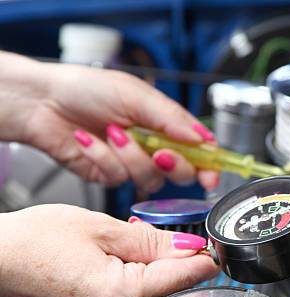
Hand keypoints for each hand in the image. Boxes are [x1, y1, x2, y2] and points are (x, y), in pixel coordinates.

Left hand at [0, 52, 218, 191]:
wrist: (42, 102)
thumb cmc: (88, 89)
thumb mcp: (136, 95)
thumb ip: (171, 119)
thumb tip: (201, 138)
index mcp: (166, 124)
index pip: (198, 150)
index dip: (209, 165)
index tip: (211, 174)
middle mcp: (153, 146)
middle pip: (182, 172)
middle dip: (174, 166)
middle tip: (160, 153)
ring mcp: (131, 163)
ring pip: (149, 179)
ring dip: (130, 156)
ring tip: (111, 133)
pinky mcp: (109, 175)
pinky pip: (118, 179)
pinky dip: (103, 158)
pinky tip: (89, 141)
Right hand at [0, 204, 218, 296]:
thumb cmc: (34, 240)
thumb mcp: (102, 228)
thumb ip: (152, 240)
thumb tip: (188, 246)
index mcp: (118, 294)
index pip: (178, 278)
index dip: (202, 261)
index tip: (215, 250)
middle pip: (165, 287)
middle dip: (176, 261)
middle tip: (180, 237)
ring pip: (147, 292)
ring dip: (154, 266)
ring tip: (141, 240)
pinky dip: (134, 275)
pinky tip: (125, 255)